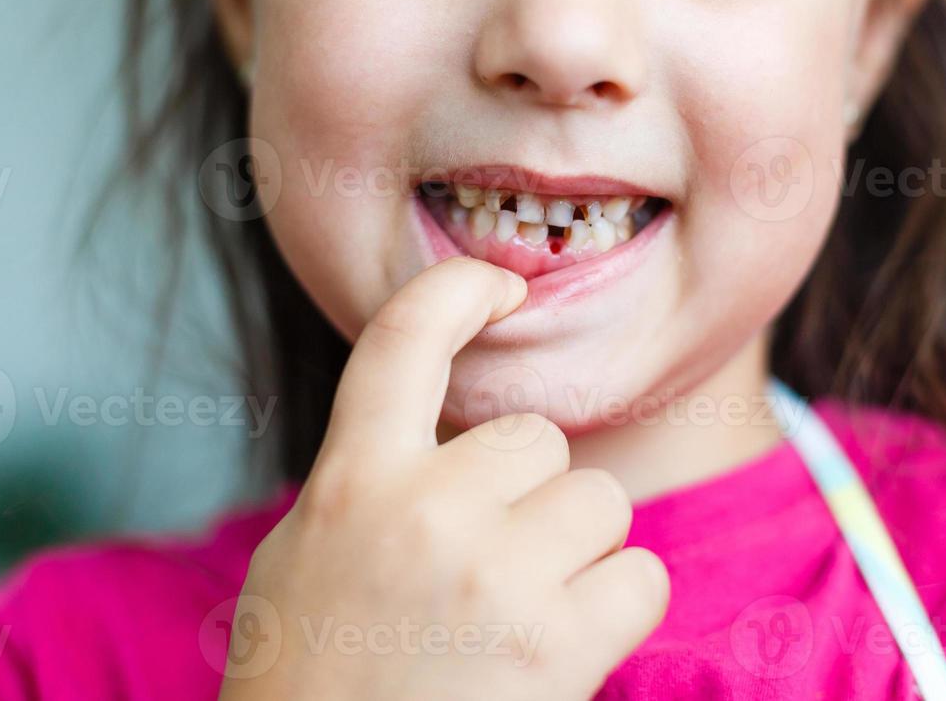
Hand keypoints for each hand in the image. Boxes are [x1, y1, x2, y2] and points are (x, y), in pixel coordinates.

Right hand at [218, 256, 669, 699]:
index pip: (404, 340)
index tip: (498, 285)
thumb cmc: (312, 685)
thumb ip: (370, 483)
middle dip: (528, 494)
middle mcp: (421, 510)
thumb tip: (448, 428)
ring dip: (575, 550)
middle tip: (486, 567)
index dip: (459, 291)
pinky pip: (641, 573)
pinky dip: (617, 608)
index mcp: (350, 482)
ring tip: (521, 614)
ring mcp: (493, 574)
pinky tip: (566, 647)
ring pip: (596, 500)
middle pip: (536, 439)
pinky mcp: (558, 642)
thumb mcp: (305, 561)